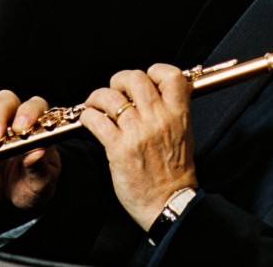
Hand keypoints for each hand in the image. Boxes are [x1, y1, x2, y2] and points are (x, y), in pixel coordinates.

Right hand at [0, 90, 60, 209]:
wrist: (14, 194)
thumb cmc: (33, 183)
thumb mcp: (41, 182)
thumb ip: (39, 168)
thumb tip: (38, 152)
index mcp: (37, 126)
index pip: (35, 105)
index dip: (28, 112)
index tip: (20, 128)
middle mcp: (13, 120)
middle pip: (4, 101)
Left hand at [79, 64, 197, 230]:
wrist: (169, 202)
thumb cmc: (175, 171)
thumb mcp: (184, 133)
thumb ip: (172, 110)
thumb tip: (155, 90)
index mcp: (178, 114)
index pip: (171, 75)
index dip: (155, 71)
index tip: (146, 79)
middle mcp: (159, 119)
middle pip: (135, 78)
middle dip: (119, 81)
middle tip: (115, 91)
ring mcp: (138, 132)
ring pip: (111, 96)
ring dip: (98, 97)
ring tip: (96, 105)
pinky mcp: (119, 148)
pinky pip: (96, 120)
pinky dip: (88, 116)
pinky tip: (90, 120)